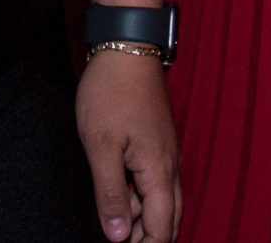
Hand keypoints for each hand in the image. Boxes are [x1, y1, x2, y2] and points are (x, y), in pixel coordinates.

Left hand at [76, 48, 180, 240]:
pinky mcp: (158, 140)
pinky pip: (156, 180)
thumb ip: (111, 194)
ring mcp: (166, 151)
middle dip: (148, 237)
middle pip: (169, 218)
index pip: (162, 228)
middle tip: (119, 239)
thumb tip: (118, 236)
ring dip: (142, 216)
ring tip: (114, 219)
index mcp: (159, 171)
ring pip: (163, 199)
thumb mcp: (101, 147)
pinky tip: (120, 191)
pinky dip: (141, 195)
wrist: (127, 47)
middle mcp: (169, 165)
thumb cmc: (111, 92)